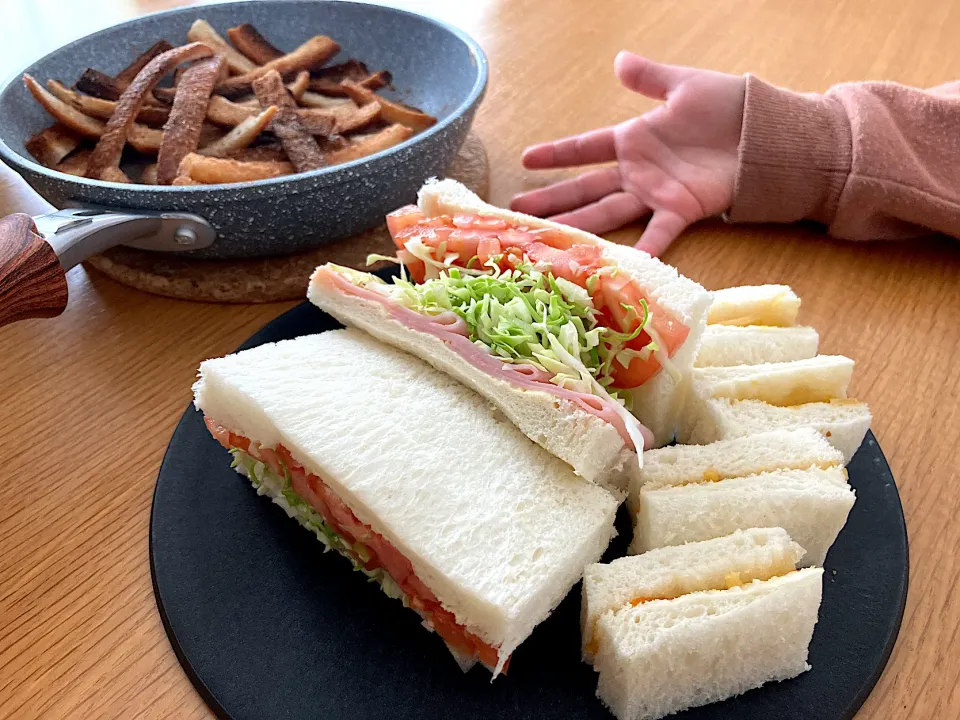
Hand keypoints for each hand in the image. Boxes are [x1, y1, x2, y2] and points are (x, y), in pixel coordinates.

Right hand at [511, 52, 745, 255]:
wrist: (766, 132)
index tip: (526, 158)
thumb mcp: (683, 85)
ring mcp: (655, 194)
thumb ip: (649, 78)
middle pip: (587, 187)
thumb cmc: (727, 106)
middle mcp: (638, 171)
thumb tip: (618, 61)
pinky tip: (617, 268)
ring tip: (548, 238)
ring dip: (578, 226)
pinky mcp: (680, 210)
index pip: (586, 148)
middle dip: (553, 199)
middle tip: (518, 210)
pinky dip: (641, 251)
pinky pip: (657, 234)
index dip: (557, 153)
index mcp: (634, 139)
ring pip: (608, 213)